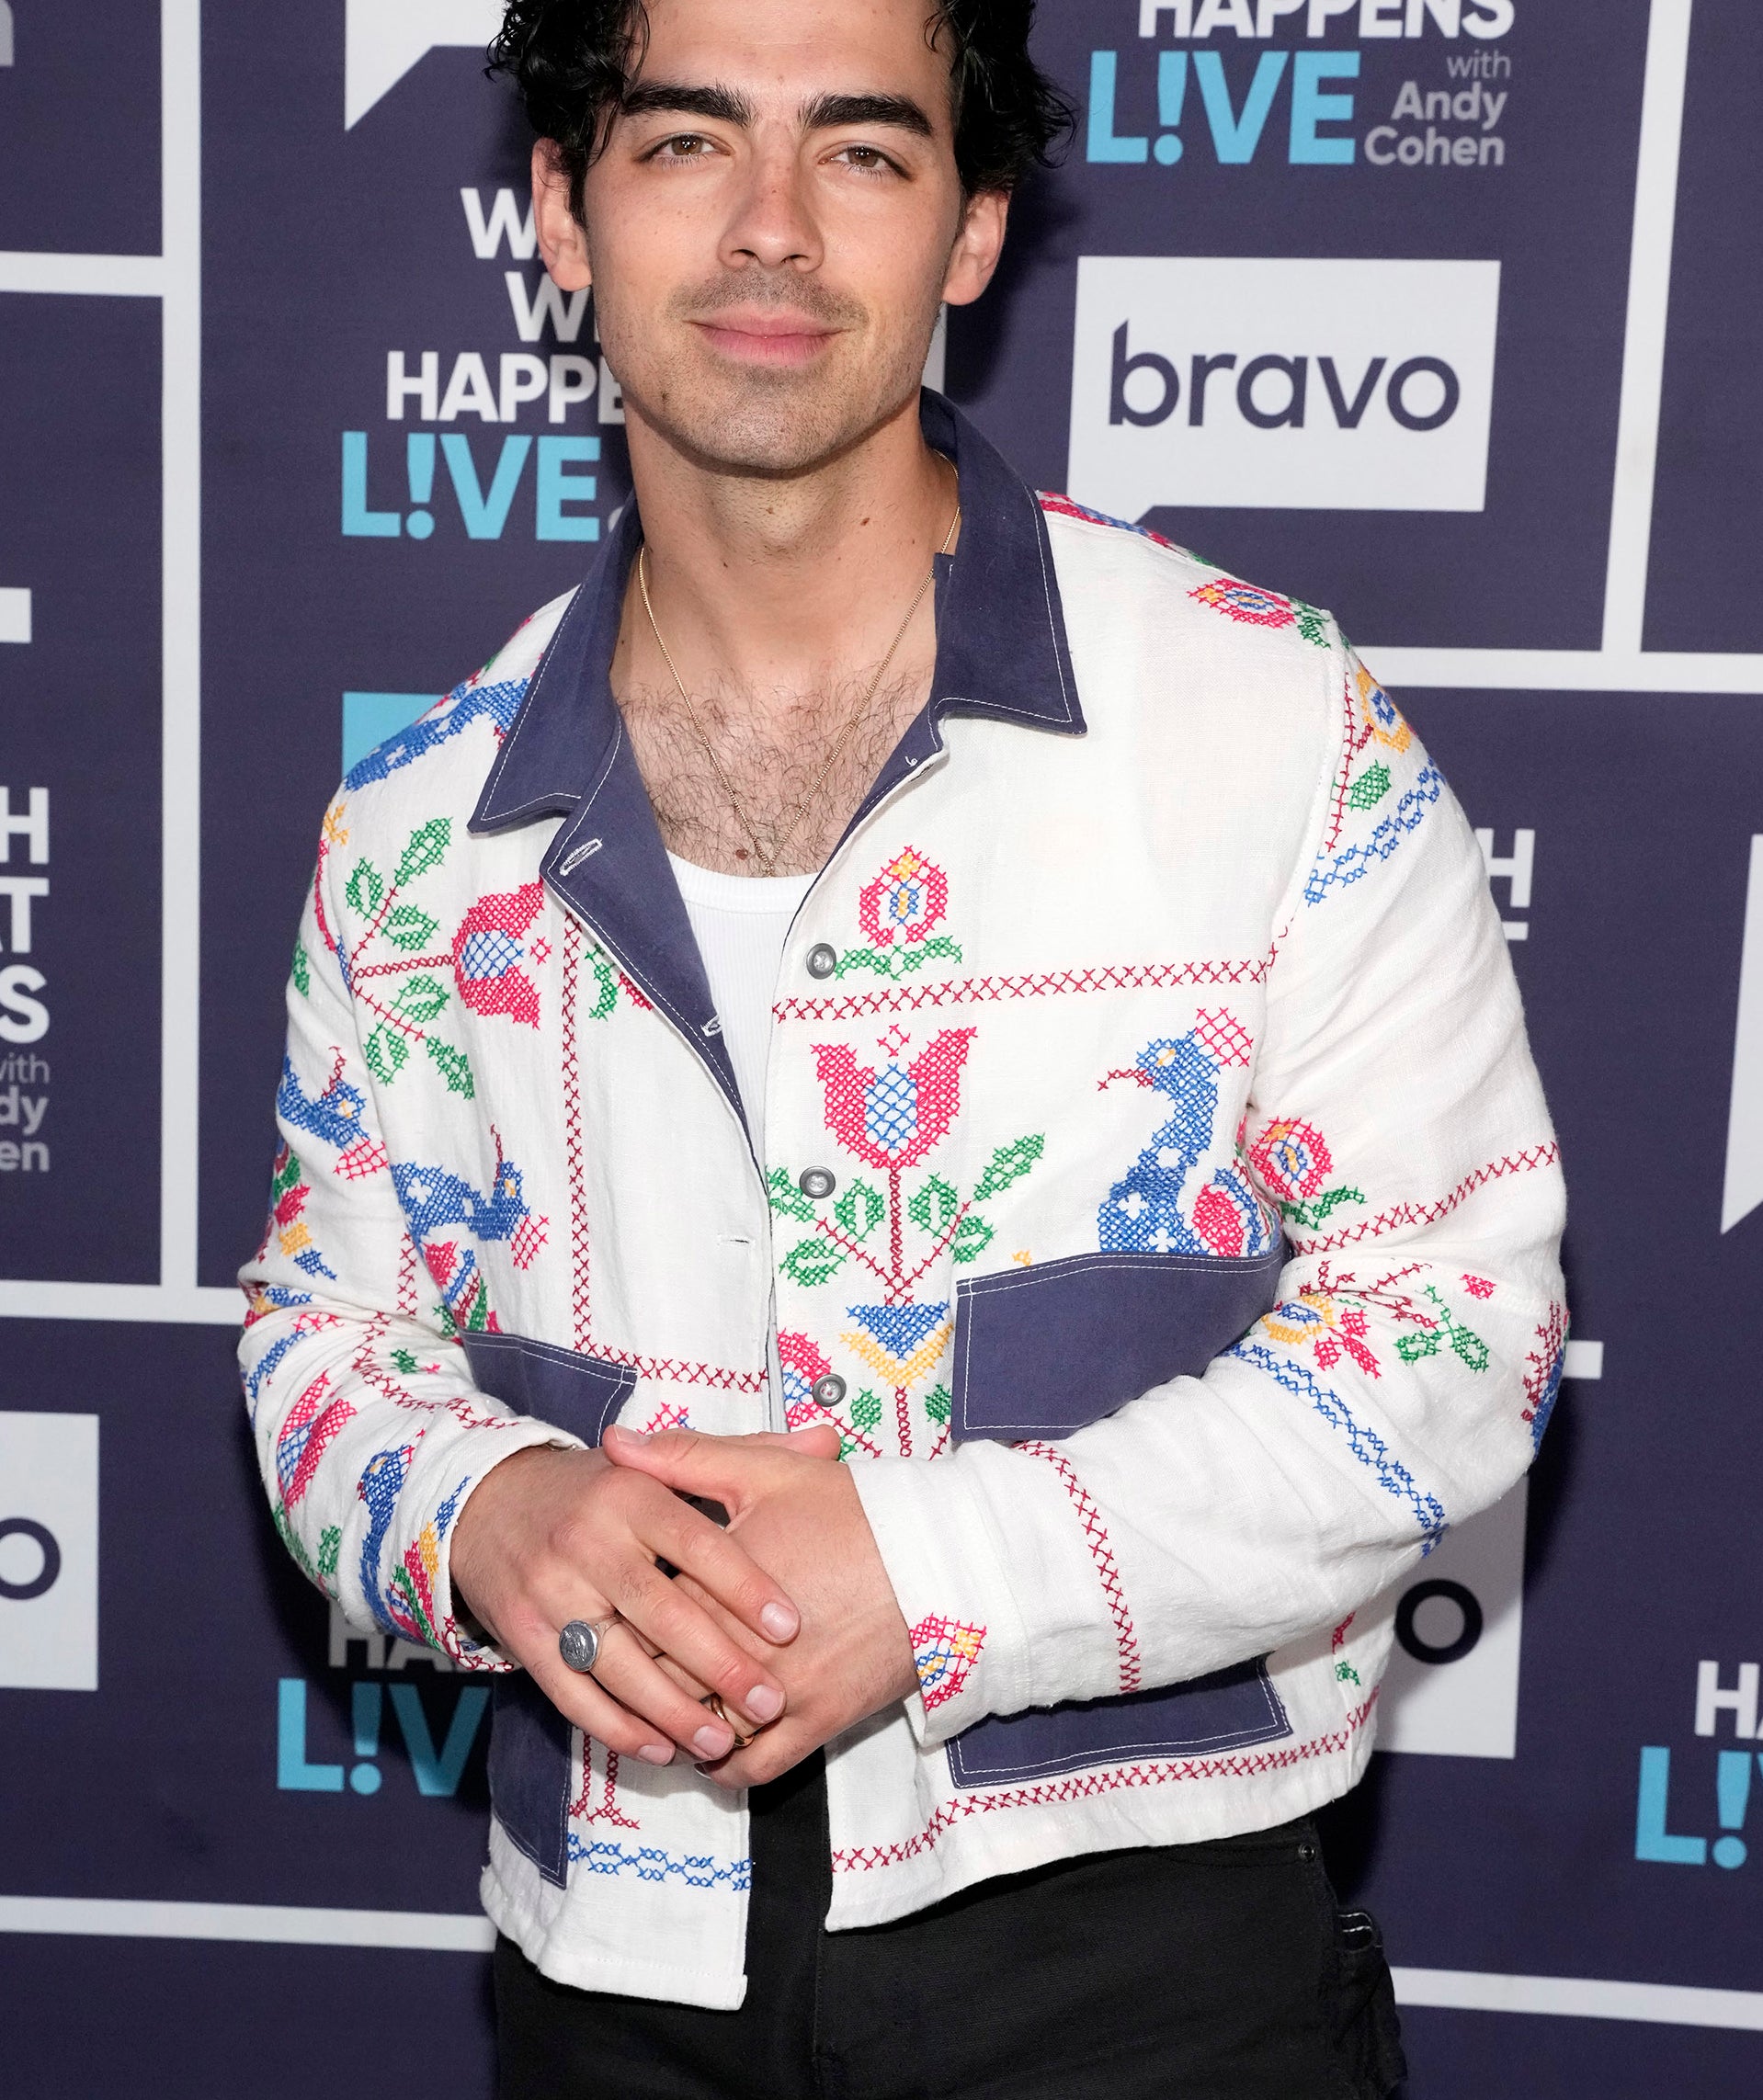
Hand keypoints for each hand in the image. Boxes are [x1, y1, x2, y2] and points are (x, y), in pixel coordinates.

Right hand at [449, 1440, 813, 1766]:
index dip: (745, 1586)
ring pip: (617, 1661)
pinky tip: (661, 1747)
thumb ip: (741, 1460)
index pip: (696, 1543)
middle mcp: (587, 1540)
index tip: (790, 1626)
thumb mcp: (657, 1464)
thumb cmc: (597, 1490)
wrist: (490, 1504)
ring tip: (723, 1739)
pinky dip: (617, 1727)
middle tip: (769, 1700)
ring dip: (671, 1709)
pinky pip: (572, 1692)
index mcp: (630, 1492)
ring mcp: (551, 1591)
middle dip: (718, 1662)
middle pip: (659, 1610)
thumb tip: (827, 1443)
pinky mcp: (522, 1635)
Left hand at [602, 1423, 917, 1788]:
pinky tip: (706, 1749)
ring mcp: (780, 1694)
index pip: (640, 1614)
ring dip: (671, 1723)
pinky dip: (720, 1765)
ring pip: (696, 1728)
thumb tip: (615, 1442)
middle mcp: (741, 1649)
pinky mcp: (817, 1725)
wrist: (941, 1558)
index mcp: (717, 1585)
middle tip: (619, 1664)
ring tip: (655, 1709)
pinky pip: (750, 1767)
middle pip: (659, 1677)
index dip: (621, 1613)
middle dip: (636, 1672)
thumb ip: (684, 1457)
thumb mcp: (767, 1470)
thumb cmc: (854, 1511)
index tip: (612, 1607)